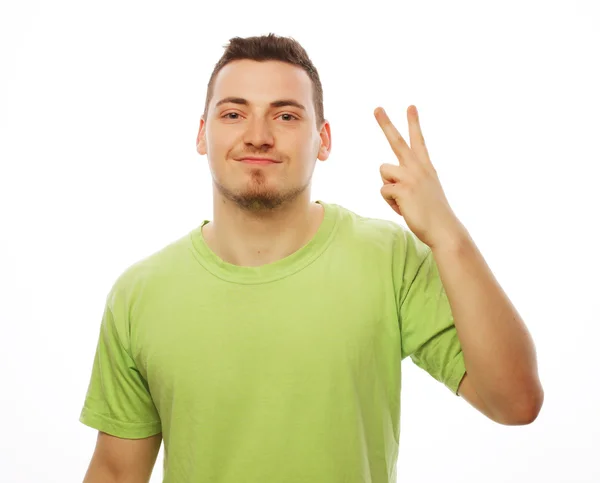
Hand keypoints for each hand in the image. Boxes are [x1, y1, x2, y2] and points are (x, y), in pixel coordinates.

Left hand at [374, 105, 466, 249]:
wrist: (444, 229)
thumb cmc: (432, 214)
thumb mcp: (424, 191)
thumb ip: (409, 181)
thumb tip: (390, 183)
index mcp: (425, 167)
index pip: (418, 140)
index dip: (414, 123)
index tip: (410, 106)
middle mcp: (418, 167)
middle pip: (397, 141)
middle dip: (386, 123)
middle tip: (376, 108)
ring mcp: (410, 176)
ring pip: (384, 171)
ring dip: (388, 186)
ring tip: (404, 200)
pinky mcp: (402, 188)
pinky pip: (383, 190)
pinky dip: (390, 202)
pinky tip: (404, 208)